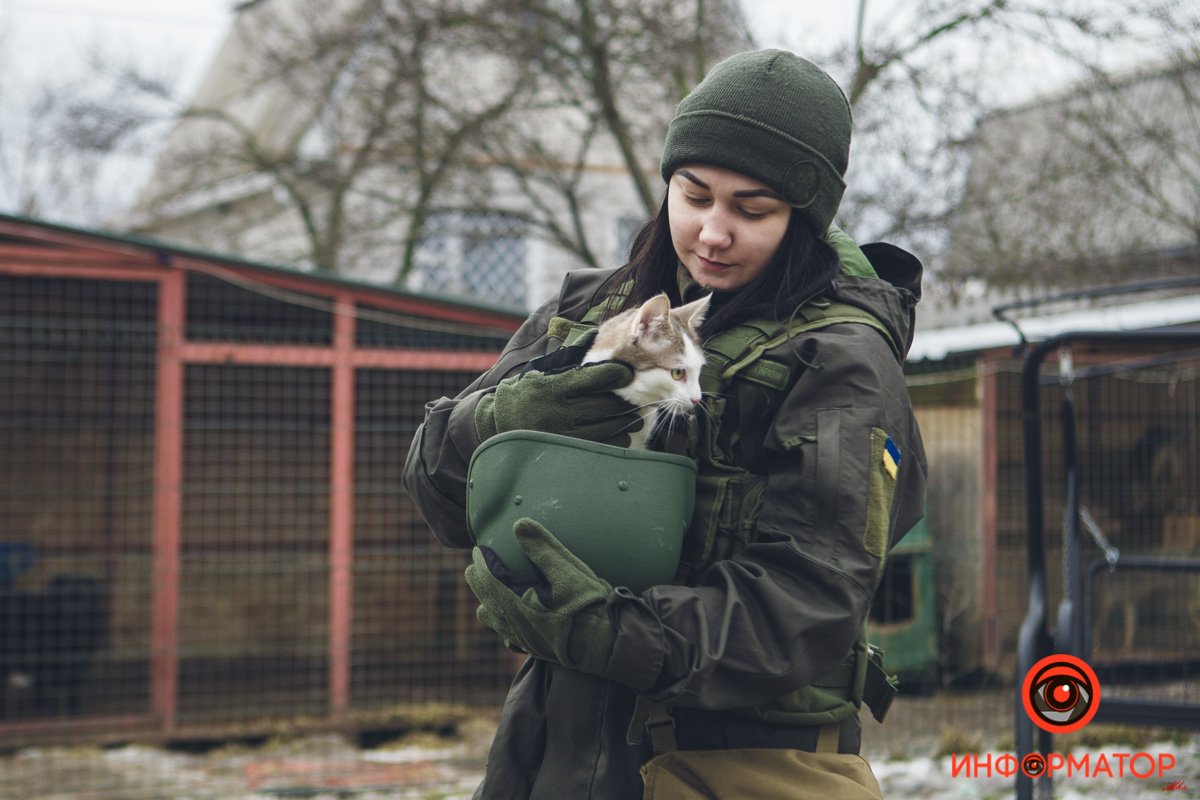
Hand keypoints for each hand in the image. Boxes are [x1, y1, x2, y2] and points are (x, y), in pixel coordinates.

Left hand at [465, 518, 617, 674]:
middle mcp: (515, 625)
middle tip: (476, 566)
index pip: (488, 580)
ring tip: (490, 590)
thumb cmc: (588, 607)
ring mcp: (523, 639)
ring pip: (494, 620)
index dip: (481, 562)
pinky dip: (502, 622)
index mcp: (518, 605)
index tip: (479, 549)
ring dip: (487, 602)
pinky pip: (507, 636)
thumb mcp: (569, 572)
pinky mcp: (534, 649)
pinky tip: (510, 617)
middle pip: (485, 600)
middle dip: (478, 581)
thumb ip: (544, 549)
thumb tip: (520, 525)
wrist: (604, 645)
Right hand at [474, 360, 640, 445]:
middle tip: (637, 395)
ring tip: (635, 416)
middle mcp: (559, 411)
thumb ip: (568, 358)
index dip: (617, 373)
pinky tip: (623, 432)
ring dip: (625, 420)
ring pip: (607, 426)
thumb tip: (593, 334)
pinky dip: (617, 439)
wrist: (497, 424)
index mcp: (554, 387)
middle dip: (625, 399)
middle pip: (606, 404)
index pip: (595, 378)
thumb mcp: (541, 371)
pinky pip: (601, 446)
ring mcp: (564, 434)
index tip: (627, 372)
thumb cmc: (524, 393)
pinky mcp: (567, 451)